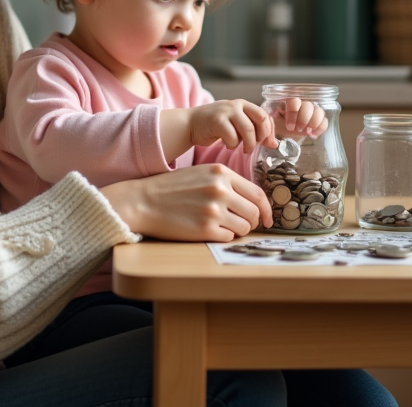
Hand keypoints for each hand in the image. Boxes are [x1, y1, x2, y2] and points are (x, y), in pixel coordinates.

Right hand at [99, 164, 272, 240]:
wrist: (144, 201)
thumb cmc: (172, 188)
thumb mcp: (202, 174)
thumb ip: (227, 183)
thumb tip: (252, 201)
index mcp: (222, 173)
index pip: (257, 193)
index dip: (266, 209)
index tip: (267, 218)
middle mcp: (221, 189)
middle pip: (254, 212)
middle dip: (252, 222)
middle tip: (243, 225)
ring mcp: (214, 209)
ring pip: (244, 227)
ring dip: (237, 230)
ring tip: (222, 227)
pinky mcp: (205, 229)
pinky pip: (228, 238)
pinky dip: (223, 237)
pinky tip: (209, 231)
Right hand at [187, 99, 275, 152]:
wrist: (190, 123)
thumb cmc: (215, 126)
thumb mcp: (236, 124)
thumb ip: (253, 129)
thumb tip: (274, 144)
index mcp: (243, 104)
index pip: (264, 115)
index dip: (269, 131)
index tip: (267, 143)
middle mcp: (236, 105)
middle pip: (260, 120)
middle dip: (261, 137)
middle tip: (255, 145)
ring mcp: (226, 112)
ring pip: (248, 130)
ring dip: (249, 144)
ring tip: (243, 149)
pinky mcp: (217, 121)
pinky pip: (233, 137)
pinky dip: (232, 145)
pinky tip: (228, 145)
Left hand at [273, 98, 328, 137]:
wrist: (285, 133)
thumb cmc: (277, 125)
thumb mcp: (271, 122)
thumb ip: (270, 120)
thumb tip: (272, 122)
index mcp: (290, 102)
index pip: (294, 101)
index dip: (293, 113)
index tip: (289, 126)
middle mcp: (302, 104)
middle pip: (308, 106)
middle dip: (304, 119)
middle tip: (298, 129)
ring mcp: (312, 111)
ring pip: (319, 111)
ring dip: (313, 123)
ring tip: (307, 132)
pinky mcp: (319, 120)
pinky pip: (325, 121)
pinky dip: (320, 128)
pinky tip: (313, 135)